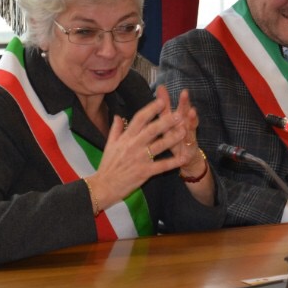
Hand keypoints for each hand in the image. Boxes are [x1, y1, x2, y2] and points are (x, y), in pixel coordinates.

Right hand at [86, 87, 191, 211]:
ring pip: (159, 146)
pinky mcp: (144, 172)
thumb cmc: (108, 165)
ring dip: (172, 138)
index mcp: (126, 138)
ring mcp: (139, 159)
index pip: (139, 119)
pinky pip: (161, 166)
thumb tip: (117, 115)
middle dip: (166, 121)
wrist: (103, 186)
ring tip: (184, 131)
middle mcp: (133, 146)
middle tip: (179, 114)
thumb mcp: (109, 145)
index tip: (162, 101)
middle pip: (152, 130)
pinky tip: (184, 158)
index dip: (151, 109)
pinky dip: (173, 162)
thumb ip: (115, 129)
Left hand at [156, 86, 206, 177]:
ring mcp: (189, 136)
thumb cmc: (174, 139)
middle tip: (184, 93)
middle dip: (184, 103)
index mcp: (176, 120)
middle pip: (184, 112)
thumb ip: (164, 108)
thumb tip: (158, 89)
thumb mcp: (166, 124)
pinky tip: (191, 136)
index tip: (161, 87)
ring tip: (192, 112)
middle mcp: (184, 125)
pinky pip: (190, 144)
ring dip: (192, 119)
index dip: (166, 98)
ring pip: (190, 126)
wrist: (186, 160)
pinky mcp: (191, 148)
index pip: (170, 106)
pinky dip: (190, 140)